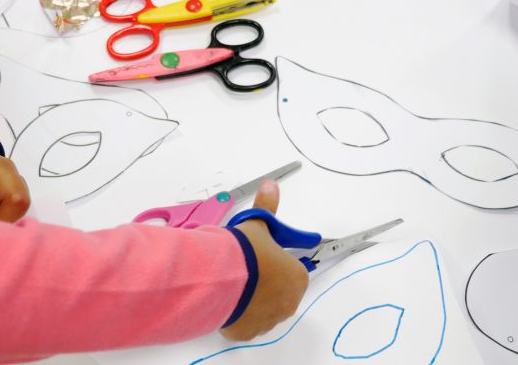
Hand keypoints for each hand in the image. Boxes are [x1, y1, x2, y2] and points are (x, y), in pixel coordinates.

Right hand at [221, 179, 308, 340]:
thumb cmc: (245, 253)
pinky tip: (227, 299)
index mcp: (296, 278)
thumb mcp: (257, 224)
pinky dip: (236, 315)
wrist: (221, 276)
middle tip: (245, 270)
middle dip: (263, 283)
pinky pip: (244, 324)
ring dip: (251, 299)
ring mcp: (267, 321)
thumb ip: (267, 206)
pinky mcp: (246, 332)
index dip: (272, 263)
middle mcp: (287, 303)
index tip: (259, 259)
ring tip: (233, 283)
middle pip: (277, 292)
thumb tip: (270, 186)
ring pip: (261, 310)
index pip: (289, 271)